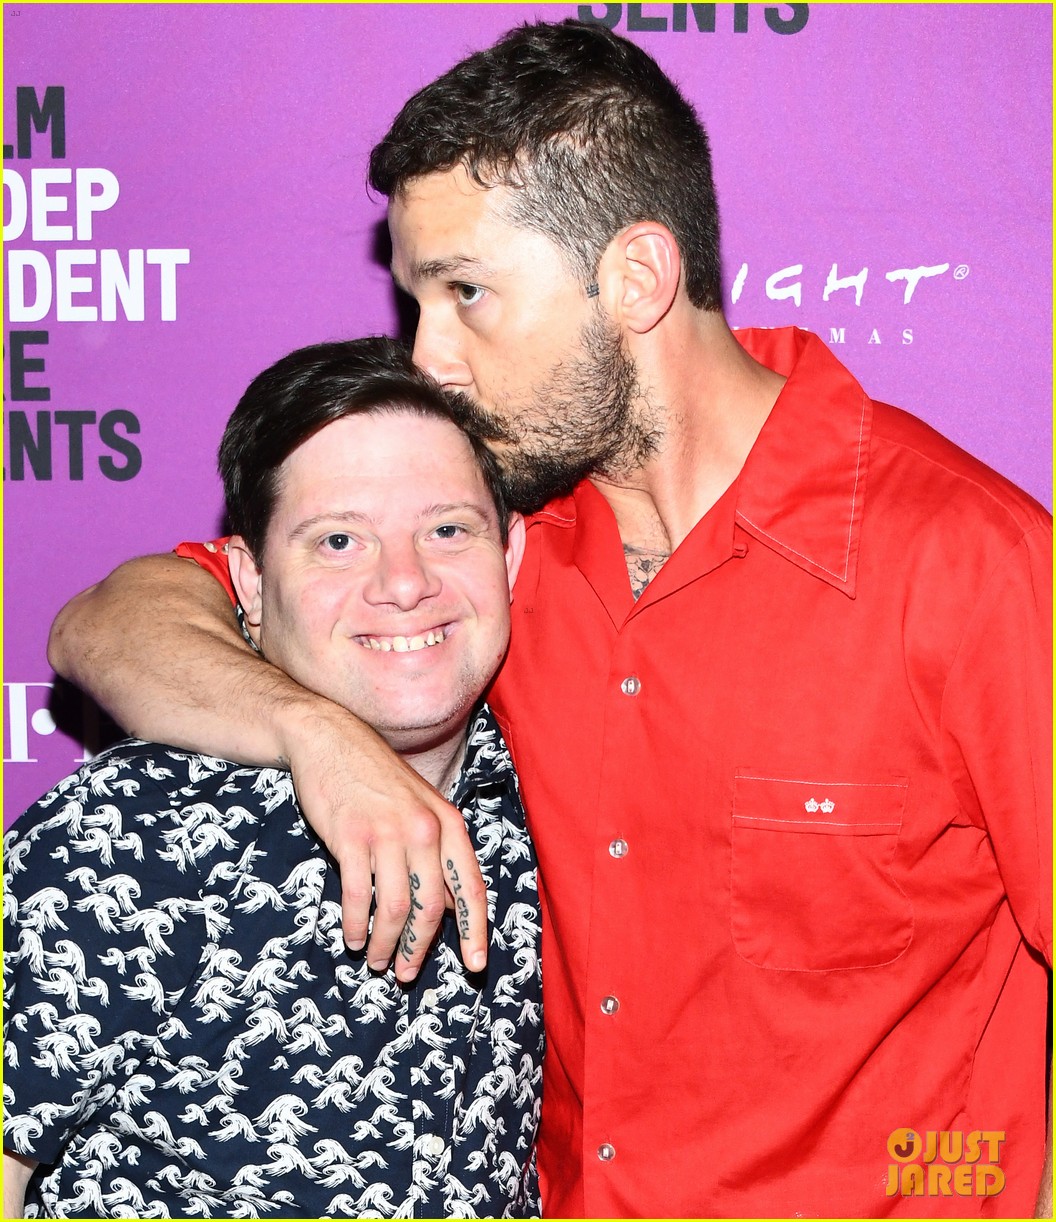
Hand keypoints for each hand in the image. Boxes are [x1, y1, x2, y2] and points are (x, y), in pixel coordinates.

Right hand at [282, 700, 487, 981]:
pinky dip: (356, 925)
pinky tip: (353, 938)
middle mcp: (423, 830)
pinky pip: (356, 896)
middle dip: (420, 948)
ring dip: (387, 944)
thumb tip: (452, 906)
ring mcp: (386, 833)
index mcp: (448, 823)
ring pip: (395, 908)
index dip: (475, 931)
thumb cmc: (377, 778)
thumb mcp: (422, 806)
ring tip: (377, 962)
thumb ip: (439, 851)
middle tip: (407, 973)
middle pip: (431, 907)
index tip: (474, 965)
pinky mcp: (350, 837)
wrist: (330, 738)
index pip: (471, 888)